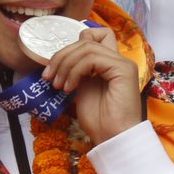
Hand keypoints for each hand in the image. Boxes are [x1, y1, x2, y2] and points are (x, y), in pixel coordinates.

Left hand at [43, 26, 142, 144]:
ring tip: (59, 85)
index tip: (54, 66)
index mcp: (109, 63)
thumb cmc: (99, 120)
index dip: (71, 45)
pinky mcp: (124, 69)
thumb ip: (77, 71)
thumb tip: (60, 60)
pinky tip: (70, 88)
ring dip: (66, 65)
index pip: (92, 35)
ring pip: (87, 47)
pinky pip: (92, 58)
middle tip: (49, 77)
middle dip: (61, 56)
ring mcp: (122, 63)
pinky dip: (75, 71)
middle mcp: (118, 59)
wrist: (112, 138)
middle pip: (85, 39)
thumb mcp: (82, 88)